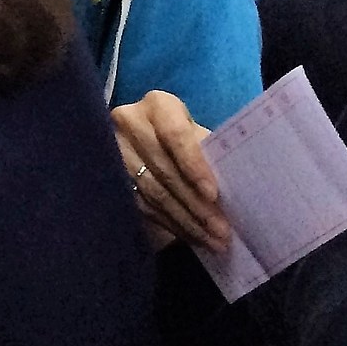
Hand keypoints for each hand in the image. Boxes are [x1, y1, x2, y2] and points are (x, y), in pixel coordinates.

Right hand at [112, 89, 228, 251]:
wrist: (153, 140)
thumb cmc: (189, 137)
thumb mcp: (200, 134)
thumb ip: (212, 153)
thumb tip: (235, 187)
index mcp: (158, 106)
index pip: (174, 134)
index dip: (193, 164)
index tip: (213, 194)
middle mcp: (130, 123)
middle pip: (164, 168)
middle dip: (196, 203)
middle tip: (221, 230)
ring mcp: (115, 149)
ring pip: (153, 190)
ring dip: (185, 219)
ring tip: (212, 239)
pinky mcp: (111, 175)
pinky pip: (142, 204)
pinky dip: (169, 222)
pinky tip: (190, 235)